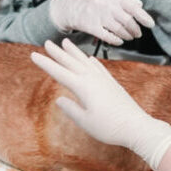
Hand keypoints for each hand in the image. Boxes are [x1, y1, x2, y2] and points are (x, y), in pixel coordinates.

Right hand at [30, 40, 170, 168]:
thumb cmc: (109, 128)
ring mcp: (104, 80)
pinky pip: (99, 67)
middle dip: (58, 53)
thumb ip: (71, 109)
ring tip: (65, 42)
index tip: (34, 55)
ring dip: (74, 52)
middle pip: (72, 62)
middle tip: (47, 42)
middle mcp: (93, 79)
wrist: (136, 127)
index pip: (60, 73)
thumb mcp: (85, 122)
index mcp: (83, 87)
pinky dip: (92, 61)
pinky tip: (89, 58)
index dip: (46, 64)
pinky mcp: (112, 83)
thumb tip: (59, 100)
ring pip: (85, 61)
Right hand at [46, 0, 155, 45]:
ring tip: (129, 37)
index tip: (150, 24)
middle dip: (136, 30)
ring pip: (120, 30)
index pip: (133, 7)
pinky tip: (119, 41)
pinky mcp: (91, 27)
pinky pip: (109, 37)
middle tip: (138, 34)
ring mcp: (98, 16)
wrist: (66, 6)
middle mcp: (106, 4)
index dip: (144, 17)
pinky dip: (116, 40)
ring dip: (127, 36)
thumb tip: (139, 5)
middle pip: (128, 21)